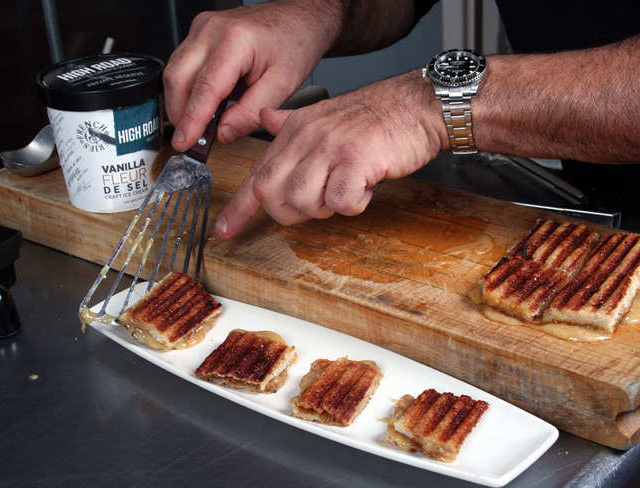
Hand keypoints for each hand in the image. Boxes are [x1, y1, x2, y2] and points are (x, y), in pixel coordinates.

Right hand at [164, 1, 342, 150]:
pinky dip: (187, 91)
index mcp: (236, 40)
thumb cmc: (294, 44)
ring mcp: (202, 29)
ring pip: (175, 73)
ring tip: (199, 127)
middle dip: (181, 115)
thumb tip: (223, 133)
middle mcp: (212, 30)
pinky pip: (182, 66)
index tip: (184, 143)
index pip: (205, 88)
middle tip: (193, 141)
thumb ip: (251, 112)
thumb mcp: (282, 85)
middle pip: (178, 79)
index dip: (192, 120)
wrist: (297, 19)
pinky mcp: (199, 34)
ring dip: (181, 104)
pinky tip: (202, 106)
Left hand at [215, 71, 449, 238]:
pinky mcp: (355, 160)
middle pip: (273, 195)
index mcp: (294, 131)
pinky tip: (364, 188)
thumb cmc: (375, 118)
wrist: (416, 105)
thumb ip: (290, 123)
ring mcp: (329, 148)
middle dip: (292, 212)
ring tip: (347, 188)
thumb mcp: (324, 114)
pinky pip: (340, 202)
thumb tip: (265, 119)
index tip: (224, 231)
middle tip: (320, 202)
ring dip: (327, 207)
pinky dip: (353, 204)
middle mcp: (306, 138)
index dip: (238, 208)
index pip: (256, 174)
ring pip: (303, 202)